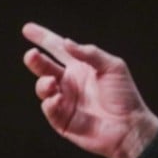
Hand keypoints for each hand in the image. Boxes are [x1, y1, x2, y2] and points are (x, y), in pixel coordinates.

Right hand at [22, 22, 157, 157]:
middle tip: (32, 55)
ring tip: (51, 82)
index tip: (27, 29)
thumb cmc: (125, 96)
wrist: (130, 127)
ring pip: (43, 87)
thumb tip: (66, 42)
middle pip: (44, 67)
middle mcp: (69, 82)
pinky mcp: (62, 119)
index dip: (42, 38)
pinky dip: (50, 102)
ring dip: (43, 83)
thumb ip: (90, 53)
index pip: (57, 49)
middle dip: (35, 60)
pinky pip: (49, 108)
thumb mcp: (113, 67)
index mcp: (79, 67)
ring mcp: (64, 100)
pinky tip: (57, 99)